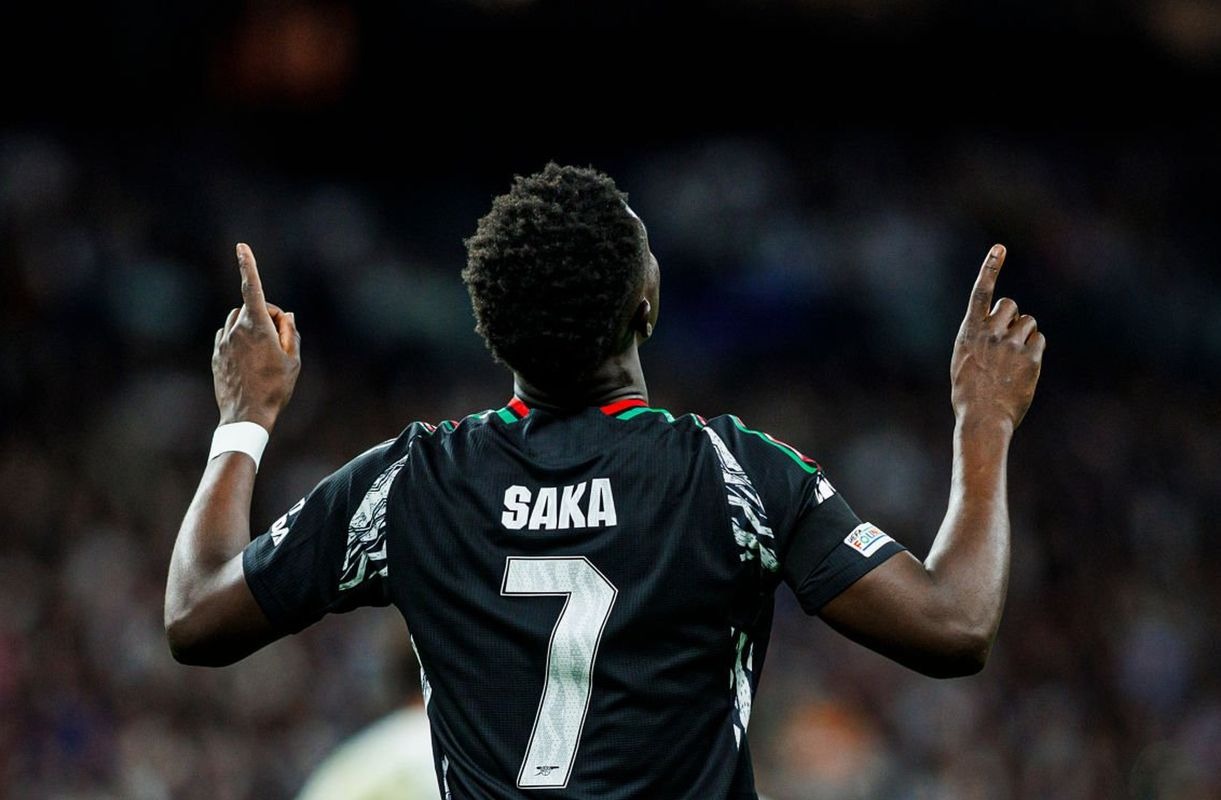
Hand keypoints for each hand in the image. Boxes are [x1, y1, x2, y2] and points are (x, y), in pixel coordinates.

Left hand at [212, 243, 300, 432]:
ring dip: (251, 326)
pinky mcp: (216, 354)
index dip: (248, 265)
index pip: (253, 288)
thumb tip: (287, 315)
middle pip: (251, 307)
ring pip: (238, 320)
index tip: (241, 246)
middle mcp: (236, 329)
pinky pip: (228, 336)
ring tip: (265, 353)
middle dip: (266, 315)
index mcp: (257, 327)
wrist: (246, 416)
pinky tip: (250, 361)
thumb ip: (291, 332)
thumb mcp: (293, 360)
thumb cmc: (275, 388)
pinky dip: (240, 339)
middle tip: (280, 339)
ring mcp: (223, 341)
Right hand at [950, 244, 1044, 430]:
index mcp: (969, 333)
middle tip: (1007, 337)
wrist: (983, 419)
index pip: (981, 292)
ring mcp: (1011, 346)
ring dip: (1024, 335)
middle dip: (1012, 316)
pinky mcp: (1030, 359)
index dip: (990, 268)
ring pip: (1028, 323)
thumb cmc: (969, 394)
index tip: (1000, 248)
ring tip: (1013, 359)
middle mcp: (990, 334)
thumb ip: (979, 338)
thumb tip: (1002, 322)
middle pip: (1011, 305)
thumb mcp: (963, 361)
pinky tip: (1023, 367)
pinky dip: (1034, 350)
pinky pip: (1039, 341)